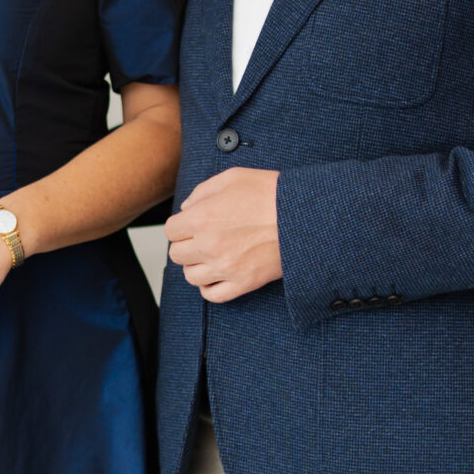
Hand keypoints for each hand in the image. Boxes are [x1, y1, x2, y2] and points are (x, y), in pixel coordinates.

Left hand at [165, 168, 281, 303]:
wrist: (303, 214)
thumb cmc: (271, 193)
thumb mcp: (233, 177)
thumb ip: (202, 191)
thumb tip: (187, 207)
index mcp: (201, 218)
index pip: (170, 230)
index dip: (181, 225)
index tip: (193, 224)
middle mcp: (207, 246)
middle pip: (177, 255)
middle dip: (187, 245)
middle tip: (203, 238)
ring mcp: (224, 267)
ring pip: (191, 277)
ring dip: (197, 266)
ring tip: (211, 256)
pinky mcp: (242, 283)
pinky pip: (212, 295)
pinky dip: (210, 288)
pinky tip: (217, 275)